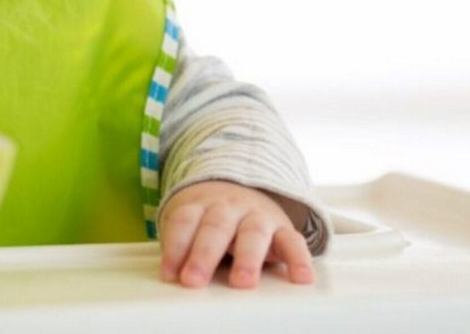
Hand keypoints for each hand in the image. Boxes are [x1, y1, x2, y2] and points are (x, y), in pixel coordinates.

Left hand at [159, 180, 313, 288]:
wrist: (241, 186)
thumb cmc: (209, 216)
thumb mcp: (191, 223)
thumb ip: (182, 245)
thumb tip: (172, 276)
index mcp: (201, 204)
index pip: (185, 221)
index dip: (175, 247)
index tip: (169, 274)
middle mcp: (229, 206)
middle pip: (215, 227)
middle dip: (203, 255)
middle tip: (193, 280)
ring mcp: (258, 216)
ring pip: (253, 233)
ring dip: (247, 259)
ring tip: (242, 283)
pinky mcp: (283, 229)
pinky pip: (294, 241)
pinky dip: (299, 259)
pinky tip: (300, 278)